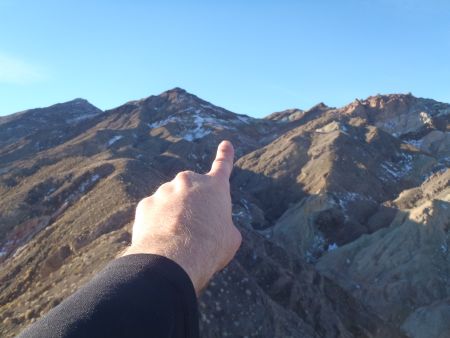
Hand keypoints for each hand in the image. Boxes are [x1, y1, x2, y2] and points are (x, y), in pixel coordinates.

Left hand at [123, 140, 241, 293]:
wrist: (175, 257)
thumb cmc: (210, 247)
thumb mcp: (230, 238)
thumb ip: (223, 225)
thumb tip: (216, 227)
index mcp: (214, 187)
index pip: (223, 166)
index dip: (225, 156)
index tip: (225, 144)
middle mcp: (189, 182)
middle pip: (191, 188)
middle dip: (192, 202)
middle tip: (195, 226)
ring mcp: (165, 191)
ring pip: (170, 200)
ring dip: (174, 213)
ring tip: (178, 238)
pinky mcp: (146, 203)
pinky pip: (154, 212)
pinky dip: (157, 223)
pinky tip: (161, 239)